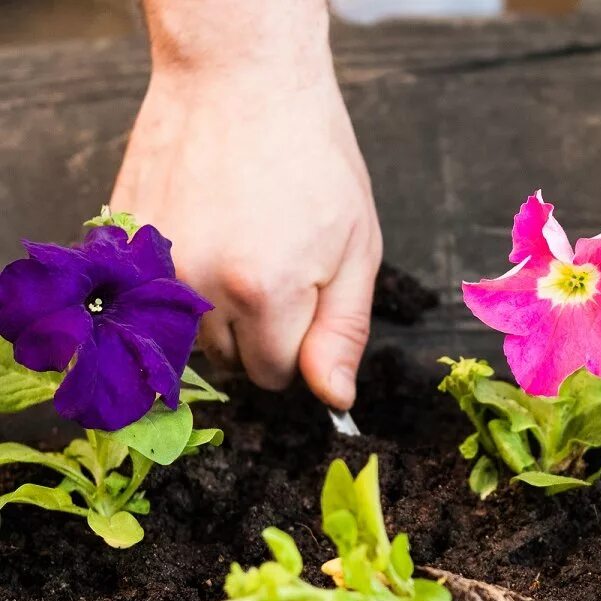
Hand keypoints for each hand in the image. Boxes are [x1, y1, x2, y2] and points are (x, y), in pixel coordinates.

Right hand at [110, 64, 380, 409]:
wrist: (242, 80)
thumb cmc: (312, 157)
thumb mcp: (358, 247)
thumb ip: (343, 332)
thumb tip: (334, 400)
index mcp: (265, 292)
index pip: (277, 376)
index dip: (297, 344)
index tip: (304, 299)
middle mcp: (197, 287)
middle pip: (229, 362)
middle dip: (257, 330)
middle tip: (274, 262)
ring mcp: (151, 264)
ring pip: (186, 336)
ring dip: (213, 311)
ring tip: (238, 244)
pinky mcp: (122, 241)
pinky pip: (150, 298)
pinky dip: (175, 282)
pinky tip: (204, 233)